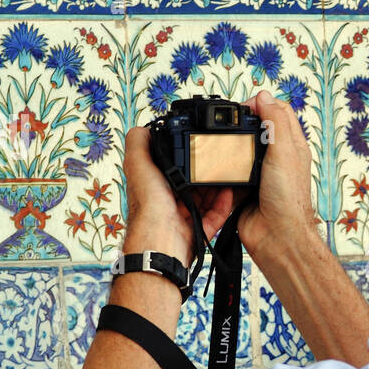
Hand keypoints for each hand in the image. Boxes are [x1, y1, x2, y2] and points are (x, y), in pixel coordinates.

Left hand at [122, 126, 235, 263]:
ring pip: (206, 197)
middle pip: (192, 181)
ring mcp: (184, 215)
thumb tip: (142, 128)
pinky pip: (216, 214)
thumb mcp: (138, 166)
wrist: (162, 240)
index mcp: (154, 186)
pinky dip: (224, 204)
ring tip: (228, 172)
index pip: (171, 167)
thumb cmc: (148, 208)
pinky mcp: (198, 229)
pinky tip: (229, 192)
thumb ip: (138, 144)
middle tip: (219, 158)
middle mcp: (168, 201)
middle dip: (206, 171)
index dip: (183, 155)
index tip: (196, 145)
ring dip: (218, 186)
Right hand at [236, 90, 319, 263]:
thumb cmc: (289, 200)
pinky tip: (218, 165)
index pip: (279, 113)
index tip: (246, 105)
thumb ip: (275, 123)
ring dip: (231, 146)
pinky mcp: (244, 189)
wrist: (277, 237)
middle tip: (228, 121)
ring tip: (220, 140)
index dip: (263, 104)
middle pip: (258, 130)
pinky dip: (223, 168)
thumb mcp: (284, 153)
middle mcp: (277, 159)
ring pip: (241, 150)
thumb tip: (264, 96)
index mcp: (292, 147)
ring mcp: (260, 174)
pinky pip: (230, 172)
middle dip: (243, 123)